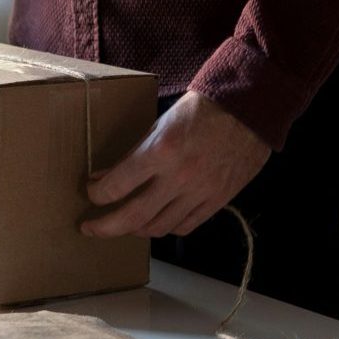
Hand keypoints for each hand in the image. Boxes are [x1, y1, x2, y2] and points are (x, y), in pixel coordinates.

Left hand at [82, 91, 269, 238]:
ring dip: (135, 230)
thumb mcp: (160, 125)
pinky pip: (185, 227)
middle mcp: (179, 177)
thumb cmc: (201, 110)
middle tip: (89, 228)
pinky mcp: (218, 201)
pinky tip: (157, 221)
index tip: (91, 193)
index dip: (96, 194)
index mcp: (161, 151)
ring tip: (125, 224)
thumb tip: (104, 177)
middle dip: (104, 227)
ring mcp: (200, 192)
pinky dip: (166, 228)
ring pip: (158, 228)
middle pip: (132, 218)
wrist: (248, 109)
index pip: (116, 186)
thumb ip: (133, 155)